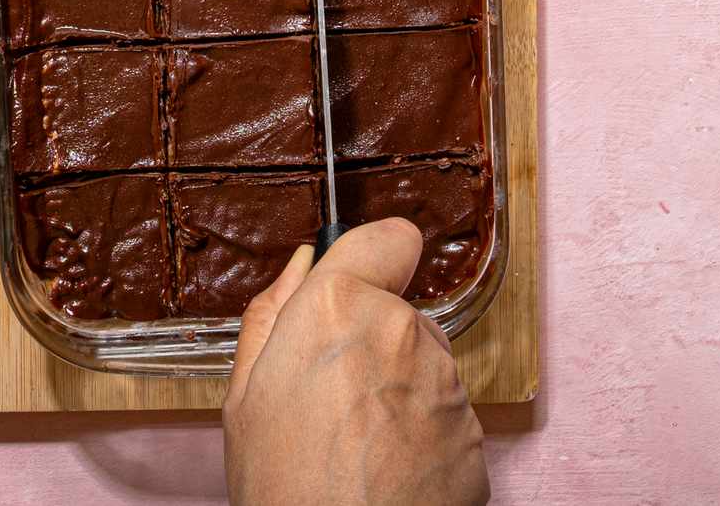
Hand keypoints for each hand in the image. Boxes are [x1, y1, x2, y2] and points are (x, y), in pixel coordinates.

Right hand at [223, 219, 489, 504]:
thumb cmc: (283, 486)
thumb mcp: (244, 394)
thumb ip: (273, 313)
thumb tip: (303, 262)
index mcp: (341, 307)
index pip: (388, 237)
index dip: (372, 256)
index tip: (359, 280)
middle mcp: (404, 332)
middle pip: (398, 312)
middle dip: (372, 340)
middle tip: (331, 397)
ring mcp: (446, 385)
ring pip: (423, 365)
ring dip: (399, 389)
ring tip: (356, 443)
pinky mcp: (475, 434)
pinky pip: (445, 414)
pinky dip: (423, 434)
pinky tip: (387, 469)